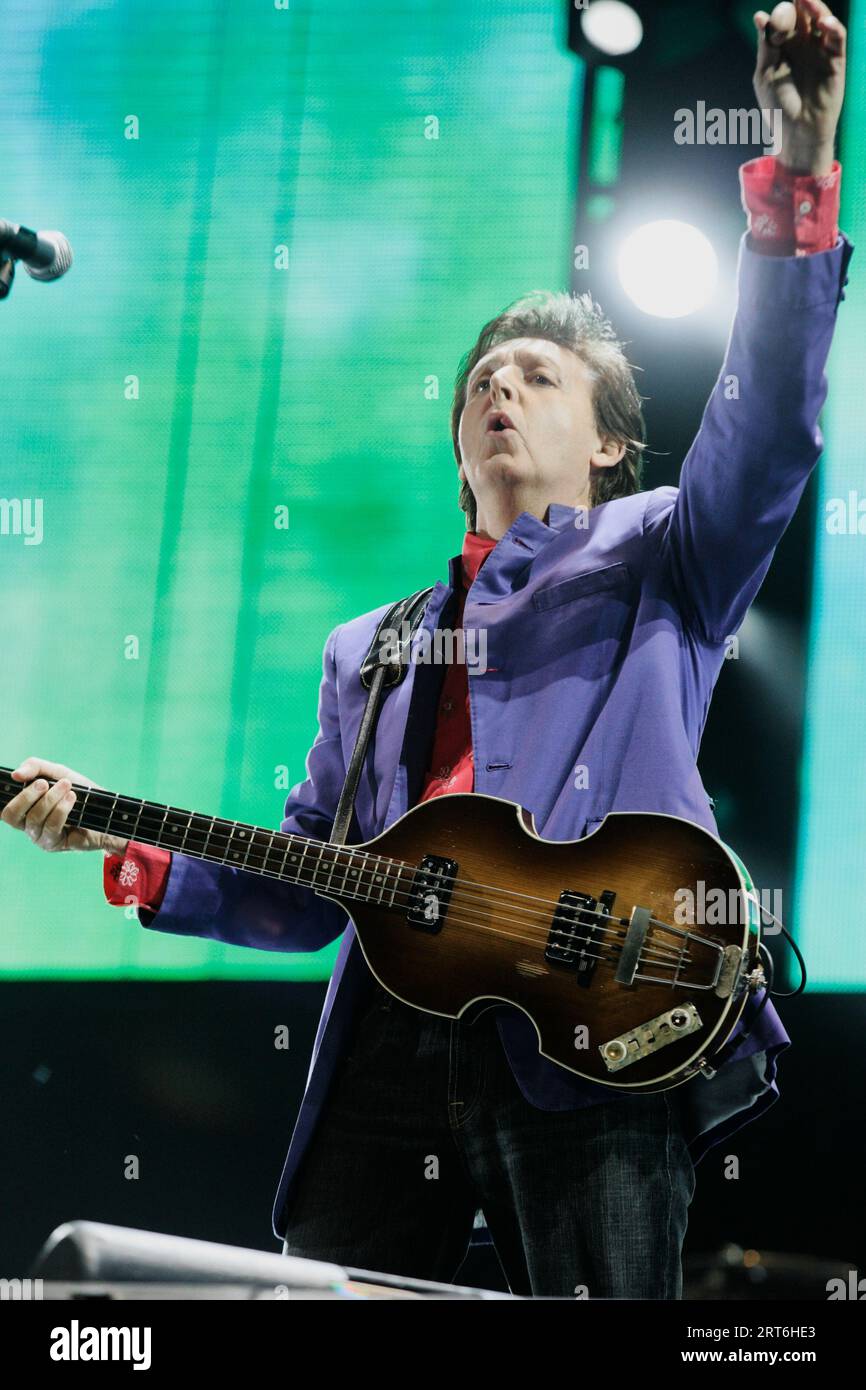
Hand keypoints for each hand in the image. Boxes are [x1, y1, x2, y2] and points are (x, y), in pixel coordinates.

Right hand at [1, 757, 128, 854]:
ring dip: (51, 800)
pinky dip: (62, 809)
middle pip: (12, 814)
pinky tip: (72, 799)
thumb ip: (36, 768)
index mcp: (23, 808)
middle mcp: (26, 824)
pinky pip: (52, 827)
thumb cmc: (78, 791)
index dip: (6, 797)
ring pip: (35, 819)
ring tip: (67, 787)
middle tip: (45, 783)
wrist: (106, 810)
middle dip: (28, 796)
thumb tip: (16, 774)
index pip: (4, 808)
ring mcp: (39, 836)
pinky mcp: (54, 844)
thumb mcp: (58, 773)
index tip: (17, 780)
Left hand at [753, 0, 845, 173]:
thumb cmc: (777, 107)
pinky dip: (832, 27)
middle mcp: (803, 46)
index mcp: (783, 48)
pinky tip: (823, 23)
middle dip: (800, 4)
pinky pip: (837, 38)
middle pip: (804, 16)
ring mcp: (820, 51)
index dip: (782, 14)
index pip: (784, 20)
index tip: (775, 17)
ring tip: (808, 0)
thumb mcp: (766, 74)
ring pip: (822, 21)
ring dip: (816, 8)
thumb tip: (760, 15)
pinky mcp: (835, 60)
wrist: (797, 132)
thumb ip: (766, 45)